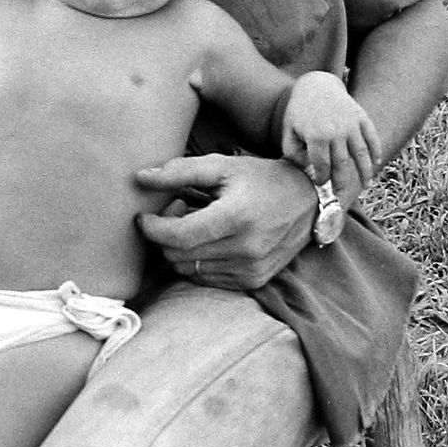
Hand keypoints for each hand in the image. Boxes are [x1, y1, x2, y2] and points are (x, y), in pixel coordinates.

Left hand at [135, 153, 317, 290]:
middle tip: (177, 209)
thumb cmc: (260, 178)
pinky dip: (197, 261)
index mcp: (236, 217)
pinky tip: (211, 238)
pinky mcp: (253, 280)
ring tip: (196, 222)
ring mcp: (251, 269)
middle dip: (164, 235)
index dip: (152, 228)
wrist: (308, 200)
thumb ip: (178, 172)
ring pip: (188, 270)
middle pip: (177, 256)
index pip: (178, 236)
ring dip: (181, 248)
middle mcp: (246, 248)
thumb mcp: (221, 166)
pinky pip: (206, 278)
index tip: (143, 217)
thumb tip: (139, 178)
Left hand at [281, 71, 380, 193]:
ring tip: (366, 186)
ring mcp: (351, 124)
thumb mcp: (289, 131)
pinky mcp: (362, 117)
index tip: (321, 184)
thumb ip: (293, 153)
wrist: (316, 85)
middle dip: (342, 182)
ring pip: (362, 154)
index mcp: (316, 136)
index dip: (322, 178)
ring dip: (365, 172)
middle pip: (342, 164)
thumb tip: (306, 171)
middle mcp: (336, 132)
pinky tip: (377, 163)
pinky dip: (376, 151)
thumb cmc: (299, 112)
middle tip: (341, 195)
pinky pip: (372, 137)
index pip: (322, 166)